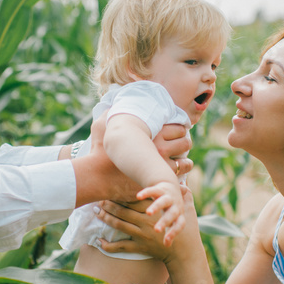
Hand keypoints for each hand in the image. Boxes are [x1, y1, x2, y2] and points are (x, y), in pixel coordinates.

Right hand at [75, 115, 192, 204]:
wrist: (97, 176)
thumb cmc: (99, 150)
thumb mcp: (101, 125)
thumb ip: (109, 112)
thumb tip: (112, 103)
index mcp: (151, 132)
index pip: (179, 127)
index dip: (180, 129)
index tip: (178, 131)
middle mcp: (159, 147)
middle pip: (185, 142)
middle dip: (184, 143)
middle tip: (181, 144)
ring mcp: (161, 165)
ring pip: (185, 161)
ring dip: (185, 160)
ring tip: (182, 160)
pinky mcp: (158, 180)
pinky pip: (179, 175)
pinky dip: (182, 172)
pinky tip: (178, 171)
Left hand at [99, 189, 199, 263]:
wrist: (184, 253)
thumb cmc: (188, 232)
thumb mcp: (188, 212)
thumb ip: (186, 197)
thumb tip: (184, 185)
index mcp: (154, 212)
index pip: (133, 201)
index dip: (121, 195)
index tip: (111, 189)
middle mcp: (145, 222)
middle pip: (122, 211)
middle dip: (109, 205)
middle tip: (99, 199)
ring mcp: (141, 236)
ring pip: (119, 225)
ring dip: (106, 218)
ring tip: (97, 212)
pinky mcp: (139, 248)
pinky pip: (121, 247)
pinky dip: (108, 246)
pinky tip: (98, 242)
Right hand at [136, 181, 183, 245]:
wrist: (172, 186)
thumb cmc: (170, 209)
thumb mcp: (173, 219)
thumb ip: (170, 230)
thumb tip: (167, 246)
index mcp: (178, 215)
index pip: (179, 225)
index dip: (174, 233)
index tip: (166, 242)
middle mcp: (175, 206)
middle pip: (171, 214)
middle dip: (165, 222)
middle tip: (157, 230)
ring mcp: (168, 197)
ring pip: (163, 201)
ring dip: (157, 207)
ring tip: (148, 213)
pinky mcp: (160, 189)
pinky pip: (153, 190)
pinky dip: (147, 193)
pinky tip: (138, 196)